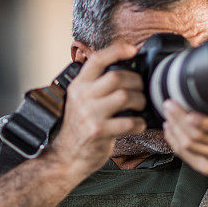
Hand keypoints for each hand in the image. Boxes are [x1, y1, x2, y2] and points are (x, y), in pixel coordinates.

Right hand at [49, 41, 146, 176]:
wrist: (66, 156)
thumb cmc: (79, 128)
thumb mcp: (80, 101)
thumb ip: (96, 86)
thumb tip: (124, 71)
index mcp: (78, 86)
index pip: (97, 59)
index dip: (117, 50)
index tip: (132, 49)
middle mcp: (82, 97)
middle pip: (117, 77)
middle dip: (136, 82)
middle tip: (140, 89)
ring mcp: (90, 114)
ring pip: (126, 96)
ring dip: (140, 101)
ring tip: (139, 107)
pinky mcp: (99, 131)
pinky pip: (129, 122)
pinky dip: (139, 123)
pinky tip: (137, 124)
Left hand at [161, 100, 207, 177]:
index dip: (198, 117)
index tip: (184, 103)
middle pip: (197, 135)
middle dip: (178, 118)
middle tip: (170, 105)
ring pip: (188, 145)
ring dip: (174, 128)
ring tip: (169, 115)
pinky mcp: (207, 168)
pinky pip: (185, 155)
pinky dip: (173, 141)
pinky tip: (170, 130)